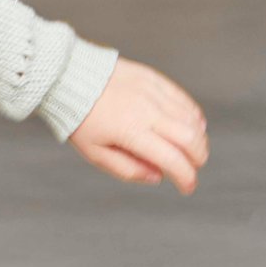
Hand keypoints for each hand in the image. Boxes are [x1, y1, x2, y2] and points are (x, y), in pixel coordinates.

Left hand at [68, 58, 208, 193]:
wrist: (66, 77)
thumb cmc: (79, 118)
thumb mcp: (94, 152)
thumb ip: (126, 169)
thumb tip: (158, 176)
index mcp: (131, 132)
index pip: (172, 160)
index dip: (186, 178)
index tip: (187, 188)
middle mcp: (148, 111)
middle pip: (191, 138)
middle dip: (198, 158)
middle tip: (192, 167)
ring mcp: (152, 92)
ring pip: (191, 118)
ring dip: (198, 138)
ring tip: (191, 149)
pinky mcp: (153, 78)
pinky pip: (183, 99)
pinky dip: (193, 116)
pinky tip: (191, 126)